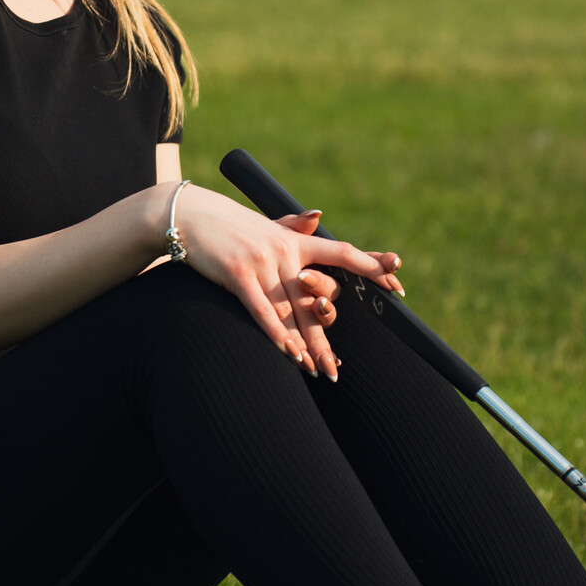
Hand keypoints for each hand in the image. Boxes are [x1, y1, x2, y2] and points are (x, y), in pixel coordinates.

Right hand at [174, 188, 403, 380]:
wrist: (187, 215)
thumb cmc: (227, 225)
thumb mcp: (264, 224)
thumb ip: (293, 226)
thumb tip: (319, 217)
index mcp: (295, 240)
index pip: (342, 253)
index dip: (372, 268)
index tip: (397, 285)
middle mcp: (284, 251)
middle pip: (315, 300)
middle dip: (325, 338)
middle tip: (336, 368)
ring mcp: (262, 263)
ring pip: (290, 311)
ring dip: (304, 346)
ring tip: (317, 371)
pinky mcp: (238, 274)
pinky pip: (263, 310)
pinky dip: (277, 334)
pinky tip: (290, 354)